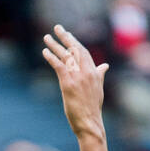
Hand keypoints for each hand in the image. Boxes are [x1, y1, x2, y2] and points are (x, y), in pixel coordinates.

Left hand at [42, 24, 107, 138]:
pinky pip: (59, 66)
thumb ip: (100, 75)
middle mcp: (87, 72)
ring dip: (55, 45)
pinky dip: (51, 58)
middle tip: (57, 28)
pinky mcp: (68, 84)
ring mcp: (78, 77)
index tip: (67, 34)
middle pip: (74, 49)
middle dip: (65, 37)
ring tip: (46, 37)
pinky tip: (45, 52)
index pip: (83, 51)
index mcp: (94, 72)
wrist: (90, 123)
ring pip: (65, 56)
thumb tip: (104, 66)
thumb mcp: (98, 89)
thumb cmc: (93, 108)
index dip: (74, 41)